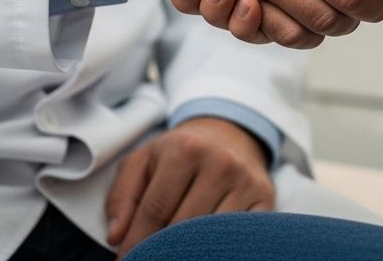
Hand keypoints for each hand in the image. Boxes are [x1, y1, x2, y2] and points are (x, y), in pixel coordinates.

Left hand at [105, 118, 273, 256]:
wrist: (229, 134)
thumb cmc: (181, 153)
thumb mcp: (145, 160)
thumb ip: (122, 196)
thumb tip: (117, 236)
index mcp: (185, 149)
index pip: (155, 210)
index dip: (137, 243)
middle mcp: (219, 163)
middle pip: (183, 228)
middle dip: (161, 252)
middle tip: (148, 260)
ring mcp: (245, 182)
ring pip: (212, 237)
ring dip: (191, 253)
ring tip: (177, 254)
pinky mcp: (265, 199)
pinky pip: (241, 238)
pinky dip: (223, 250)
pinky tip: (207, 251)